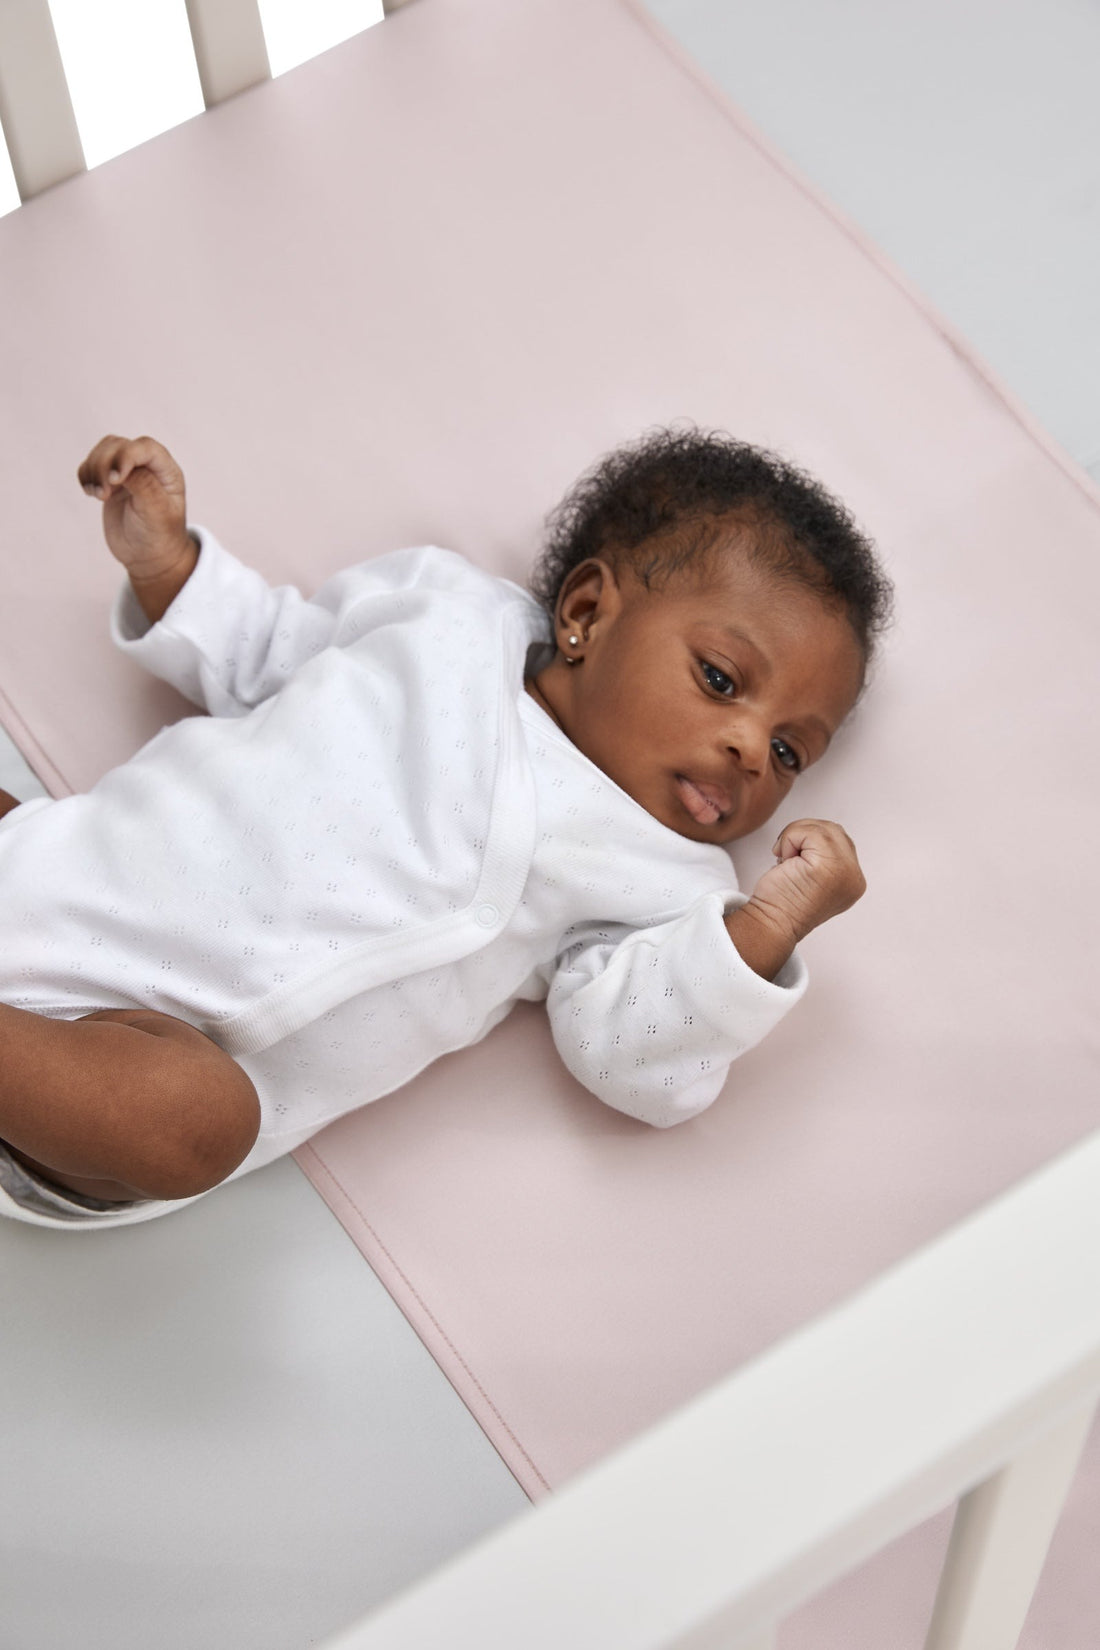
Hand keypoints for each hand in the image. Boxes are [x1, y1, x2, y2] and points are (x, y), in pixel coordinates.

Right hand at [78, 434, 192, 583]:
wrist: (148, 557)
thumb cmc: (159, 536)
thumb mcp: (157, 514)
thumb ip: (143, 486)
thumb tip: (120, 466)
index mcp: (166, 471)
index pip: (145, 448)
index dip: (127, 456)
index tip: (115, 479)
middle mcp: (147, 466)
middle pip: (120, 446)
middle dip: (105, 465)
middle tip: (102, 495)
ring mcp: (127, 472)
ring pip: (103, 451)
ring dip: (93, 469)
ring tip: (97, 495)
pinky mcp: (109, 481)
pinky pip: (91, 464)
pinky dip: (85, 474)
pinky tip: (90, 493)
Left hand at [748, 818, 865, 947]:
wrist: (771, 924)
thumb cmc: (782, 900)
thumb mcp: (813, 876)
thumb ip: (826, 856)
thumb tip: (818, 832)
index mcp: (854, 880)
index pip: (839, 839)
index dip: (811, 843)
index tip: (796, 867)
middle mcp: (855, 876)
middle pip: (832, 829)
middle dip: (803, 835)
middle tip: (786, 860)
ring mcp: (846, 871)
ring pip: (821, 828)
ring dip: (794, 838)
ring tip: (787, 863)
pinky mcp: (829, 867)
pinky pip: (809, 832)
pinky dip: (789, 839)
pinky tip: (784, 862)